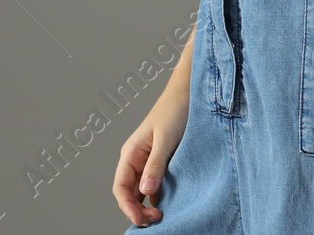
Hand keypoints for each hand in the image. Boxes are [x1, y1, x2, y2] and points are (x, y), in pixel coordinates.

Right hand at [112, 84, 188, 227]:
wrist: (192, 93)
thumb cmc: (175, 110)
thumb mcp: (165, 139)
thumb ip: (155, 165)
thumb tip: (145, 193)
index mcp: (131, 153)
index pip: (121, 187)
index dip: (127, 206)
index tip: (140, 219)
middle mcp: (138, 160)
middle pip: (131, 193)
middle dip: (139, 210)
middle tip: (157, 219)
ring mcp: (151, 163)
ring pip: (145, 192)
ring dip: (150, 205)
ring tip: (164, 215)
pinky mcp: (166, 163)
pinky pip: (159, 185)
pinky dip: (162, 196)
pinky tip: (172, 203)